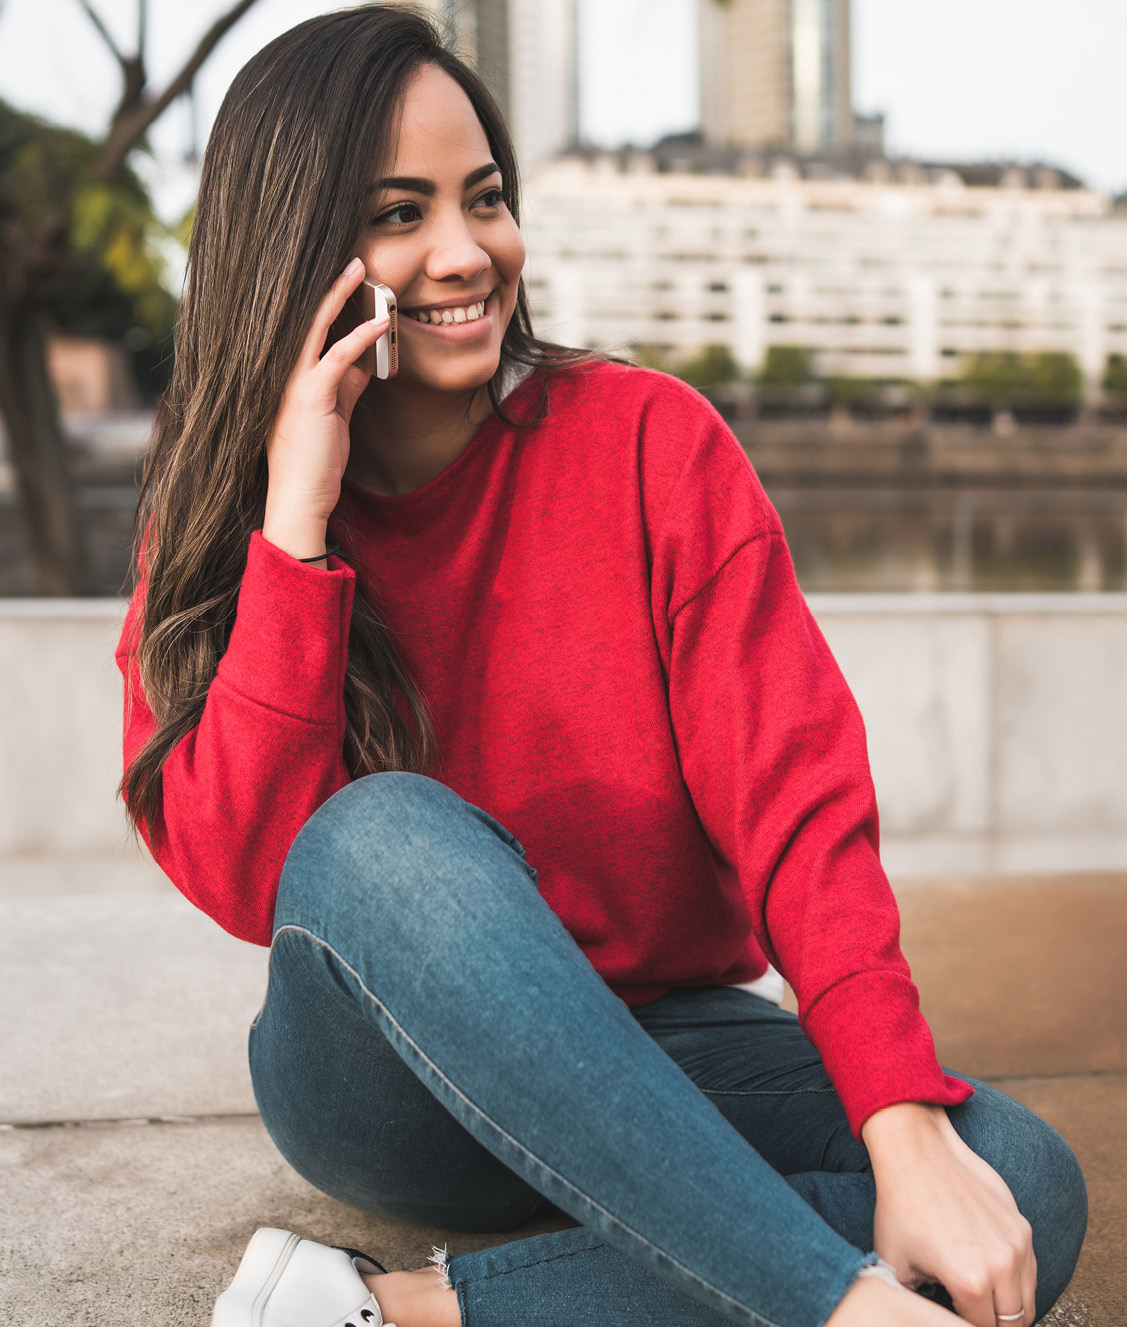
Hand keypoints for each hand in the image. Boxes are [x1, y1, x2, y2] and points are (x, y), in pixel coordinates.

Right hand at [262, 257, 387, 559]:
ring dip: (340, 296)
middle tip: (352, 259)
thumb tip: (365, 361)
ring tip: (361, 271)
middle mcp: (282, 374)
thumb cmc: (315, 462)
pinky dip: (360, 338)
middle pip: (304, 317)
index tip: (346, 278)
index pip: (305, 328)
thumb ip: (346, 386)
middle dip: (329, 286)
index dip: (325, 301)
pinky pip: (338, 358)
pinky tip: (380, 324)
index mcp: (286, 376)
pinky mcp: (310, 397)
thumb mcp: (334, 416)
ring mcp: (292, 383)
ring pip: (315, 326)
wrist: (300, 499)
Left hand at [863, 1103, 1035, 1326]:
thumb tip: (926, 1315)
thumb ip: (914, 1300)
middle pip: (1012, 1323)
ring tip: (983, 1302)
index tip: (951, 1313)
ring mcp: (1017, 1244)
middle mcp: (1002, 1265)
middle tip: (969, 1312)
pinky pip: (1030, 1271)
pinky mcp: (1022, 1226)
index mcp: (970, 1281)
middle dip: (991, 1323)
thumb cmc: (900, 1205)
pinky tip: (992, 1277)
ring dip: (1009, 1308)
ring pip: (1027, 1302)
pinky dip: (1017, 1282)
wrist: (917, 1153)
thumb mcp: (893, 1263)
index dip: (963, 1324)